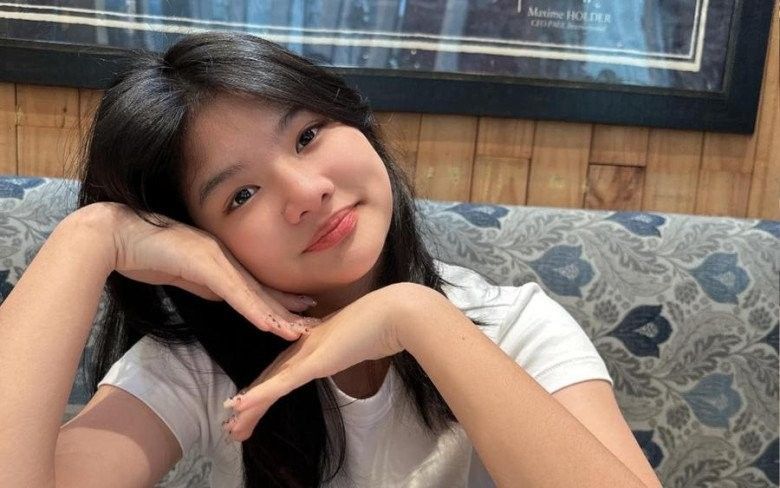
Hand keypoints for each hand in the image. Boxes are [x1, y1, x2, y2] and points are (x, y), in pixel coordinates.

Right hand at [68, 202, 320, 340]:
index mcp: (221, 259)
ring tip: (301, 333)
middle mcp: (224, 257)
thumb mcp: (185, 273)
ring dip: (279, 316)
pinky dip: (254, 310)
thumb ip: (207, 283)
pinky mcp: (204, 264)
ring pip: (254, 293)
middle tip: (314, 326)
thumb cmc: (145, 253)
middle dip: (289, 311)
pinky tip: (271, 324)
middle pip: (262, 290)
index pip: (256, 286)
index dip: (281, 301)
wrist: (115, 236)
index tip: (303, 314)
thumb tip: (225, 296)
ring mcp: (216, 258)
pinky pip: (234, 292)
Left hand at [220, 282, 417, 441]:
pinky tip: (239, 405)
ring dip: (249, 407)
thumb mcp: (358, 341)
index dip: (265, 388)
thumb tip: (347, 350)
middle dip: (251, 403)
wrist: (394, 314)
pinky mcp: (313, 361)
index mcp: (314, 344)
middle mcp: (304, 347)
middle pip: (270, 379)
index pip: (283, 371)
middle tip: (231, 426)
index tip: (250, 406)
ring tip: (230, 428)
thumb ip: (346, 345)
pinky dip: (259, 394)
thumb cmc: (383, 324)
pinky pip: (281, 383)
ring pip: (270, 384)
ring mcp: (307, 353)